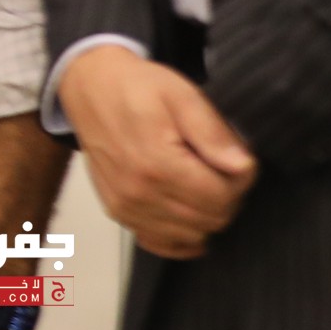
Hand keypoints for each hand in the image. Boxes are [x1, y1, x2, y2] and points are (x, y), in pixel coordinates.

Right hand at [59, 44, 256, 257]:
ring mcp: (125, 205)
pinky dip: (179, 237)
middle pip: (210, 219)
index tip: (236, 159)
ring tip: (199, 182)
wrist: (89, 87)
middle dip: (226, 196)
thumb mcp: (181, 95)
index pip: (222, 198)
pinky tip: (187, 216)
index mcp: (156, 163)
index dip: (240, 181)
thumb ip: (212, 132)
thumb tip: (241, 167)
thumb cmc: (135, 87)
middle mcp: (138, 192)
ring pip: (191, 234)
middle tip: (220, 167)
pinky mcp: (117, 211)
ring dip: (205, 214)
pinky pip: (159, 243)